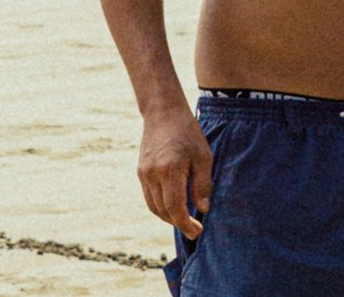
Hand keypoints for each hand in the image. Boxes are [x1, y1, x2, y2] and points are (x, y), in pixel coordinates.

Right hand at [138, 107, 213, 238]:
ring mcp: (144, 173)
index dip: (185, 224)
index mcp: (170, 170)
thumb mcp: (203, 156)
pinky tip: (173, 204)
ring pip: (153, 206)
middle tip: (194, 227)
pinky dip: (160, 205)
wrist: (163, 111)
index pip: (175, 208)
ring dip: (168, 216)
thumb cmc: (187, 132)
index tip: (196, 232)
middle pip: (163, 210)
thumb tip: (202, 209)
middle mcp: (153, 174)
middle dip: (178, 223)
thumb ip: (203, 184)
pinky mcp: (141, 170)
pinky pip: (149, 196)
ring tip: (184, 217)